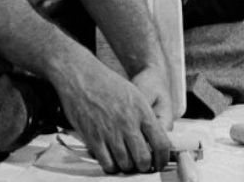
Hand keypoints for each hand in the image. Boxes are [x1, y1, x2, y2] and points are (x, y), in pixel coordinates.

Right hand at [52, 57, 171, 173]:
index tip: (159, 163)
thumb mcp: (135, 95)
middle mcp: (128, 123)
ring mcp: (110, 132)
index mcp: (142, 111)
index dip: (163, 159)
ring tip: (125, 161)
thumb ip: (147, 118)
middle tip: (141, 165)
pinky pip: (107, 163)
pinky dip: (111, 166)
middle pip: (143, 159)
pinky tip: (111, 160)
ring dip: (127, 167)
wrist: (81, 75)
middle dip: (144, 166)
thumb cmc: (107, 84)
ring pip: (126, 165)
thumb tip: (155, 139)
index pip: (161, 144)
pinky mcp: (93, 137)